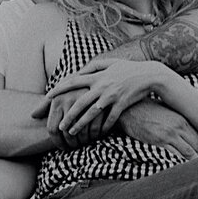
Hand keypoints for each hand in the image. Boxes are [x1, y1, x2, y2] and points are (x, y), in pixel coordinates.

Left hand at [35, 58, 173, 140]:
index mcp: (98, 76)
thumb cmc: (129, 69)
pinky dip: (103, 128)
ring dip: (80, 125)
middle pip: (80, 103)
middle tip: (59, 127)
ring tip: (71, 133)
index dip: (59, 89)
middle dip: (68, 116)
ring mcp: (112, 96)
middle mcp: (102, 86)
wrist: (150, 75)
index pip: (73, 82)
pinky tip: (97, 135)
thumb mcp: (111, 63)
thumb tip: (79, 70)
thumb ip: (94, 66)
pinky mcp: (122, 104)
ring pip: (92, 114)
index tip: (47, 97)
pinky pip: (110, 119)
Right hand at [120, 98, 197, 159]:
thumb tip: (186, 131)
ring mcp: (170, 134)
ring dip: (194, 162)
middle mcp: (179, 127)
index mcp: (183, 120)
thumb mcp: (167, 112)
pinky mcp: (159, 141)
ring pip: (188, 152)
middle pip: (197, 145)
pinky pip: (174, 154)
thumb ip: (178, 121)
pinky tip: (184, 169)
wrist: (131, 110)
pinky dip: (180, 162)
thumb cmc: (148, 110)